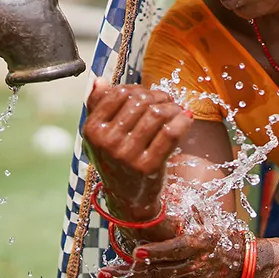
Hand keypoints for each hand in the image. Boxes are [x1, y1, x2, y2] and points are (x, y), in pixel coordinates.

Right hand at [82, 81, 192, 221]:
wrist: (127, 197)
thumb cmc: (115, 159)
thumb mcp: (99, 134)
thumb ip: (97, 106)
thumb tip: (99, 80)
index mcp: (92, 130)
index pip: (120, 94)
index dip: (139, 89)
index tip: (148, 94)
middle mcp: (107, 143)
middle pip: (141, 101)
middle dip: (159, 96)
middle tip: (167, 101)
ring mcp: (127, 156)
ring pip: (157, 114)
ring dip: (172, 107)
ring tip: (176, 110)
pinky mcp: (148, 167)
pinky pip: (171, 132)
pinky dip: (182, 120)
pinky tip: (186, 118)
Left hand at [102, 210, 246, 277]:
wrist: (245, 268)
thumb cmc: (226, 239)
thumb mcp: (213, 221)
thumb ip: (193, 210)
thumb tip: (173, 191)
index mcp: (201, 244)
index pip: (174, 249)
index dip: (154, 252)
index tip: (135, 252)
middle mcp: (196, 265)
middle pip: (159, 271)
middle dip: (131, 272)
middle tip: (107, 271)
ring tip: (112, 275)